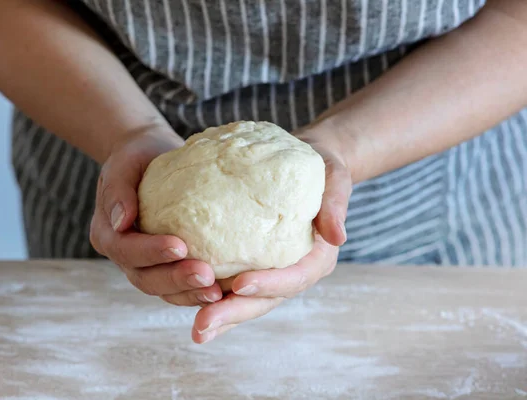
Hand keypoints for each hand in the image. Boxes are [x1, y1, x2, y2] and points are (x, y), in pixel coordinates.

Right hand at [89, 127, 222, 305]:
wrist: (150, 159)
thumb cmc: (137, 157)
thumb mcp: (124, 163)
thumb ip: (118, 190)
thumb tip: (121, 220)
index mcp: (107, 234)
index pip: (125, 250)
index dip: (150, 252)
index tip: (179, 246)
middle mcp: (125, 257)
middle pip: (145, 278)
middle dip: (176, 280)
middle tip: (206, 275)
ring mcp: (146, 266)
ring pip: (164, 290)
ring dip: (190, 293)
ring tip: (217, 291)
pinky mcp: (168, 268)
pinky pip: (181, 288)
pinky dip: (199, 292)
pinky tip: (223, 292)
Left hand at [191, 128, 352, 343]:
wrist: (312, 168)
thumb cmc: (323, 171)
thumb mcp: (335, 179)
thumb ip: (335, 205)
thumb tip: (338, 236)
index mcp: (316, 258)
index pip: (295, 278)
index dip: (269, 284)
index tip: (240, 284)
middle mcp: (294, 272)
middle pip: (265, 300)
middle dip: (234, 313)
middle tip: (203, 325)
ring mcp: (272, 273)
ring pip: (246, 301)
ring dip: (220, 316)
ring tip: (196, 329)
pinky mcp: (253, 265)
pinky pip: (232, 286)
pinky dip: (212, 298)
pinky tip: (188, 303)